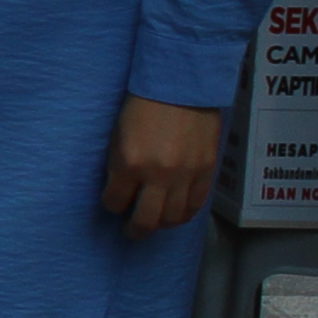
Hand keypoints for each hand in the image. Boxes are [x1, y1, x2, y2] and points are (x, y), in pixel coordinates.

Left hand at [100, 96, 220, 237]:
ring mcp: (185, 175)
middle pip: (145, 220)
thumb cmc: (143, 106)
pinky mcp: (206, 171)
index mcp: (128, 163)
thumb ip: (119, 165)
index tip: (113, 203)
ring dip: (161, 225)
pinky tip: (176, 214)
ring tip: (154, 223)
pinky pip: (195, 205)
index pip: (115, 202)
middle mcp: (157, 175)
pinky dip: (184, 214)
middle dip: (134, 229)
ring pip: (172, 218)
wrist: (181, 86)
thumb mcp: (118, 135)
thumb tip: (120, 190)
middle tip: (131, 231)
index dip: (112, 204)